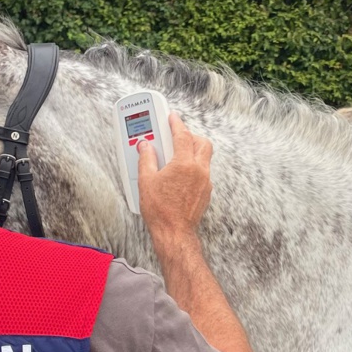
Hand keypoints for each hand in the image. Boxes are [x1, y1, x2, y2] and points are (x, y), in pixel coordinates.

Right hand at [137, 114, 211, 242]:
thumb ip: (146, 159)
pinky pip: (203, 172)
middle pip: (202, 143)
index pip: (183, 136)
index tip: (172, 118)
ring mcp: (205, 182)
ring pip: (204, 157)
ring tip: (175, 156)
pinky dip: (193, 167)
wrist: (174, 233)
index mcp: (185, 165)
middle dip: (190, 136)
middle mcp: (199, 171)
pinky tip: (180, 174)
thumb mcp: (146, 181)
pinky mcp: (206, 192)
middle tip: (176, 136)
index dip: (176, 124)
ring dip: (192, 152)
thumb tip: (145, 146)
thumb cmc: (161, 211)